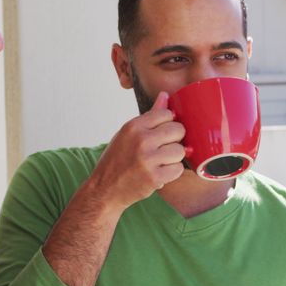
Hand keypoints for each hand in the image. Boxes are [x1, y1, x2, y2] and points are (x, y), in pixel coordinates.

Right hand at [87, 91, 185, 209]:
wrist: (104, 189)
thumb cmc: (117, 160)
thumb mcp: (127, 134)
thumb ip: (149, 117)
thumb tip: (165, 95)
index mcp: (133, 126)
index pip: (167, 114)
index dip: (168, 124)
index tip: (162, 134)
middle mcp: (141, 140)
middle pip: (178, 130)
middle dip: (175, 140)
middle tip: (164, 149)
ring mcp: (148, 159)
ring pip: (180, 151)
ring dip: (174, 158)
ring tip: (160, 162)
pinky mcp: (154, 177)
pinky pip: (178, 169)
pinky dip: (172, 172)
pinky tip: (160, 173)